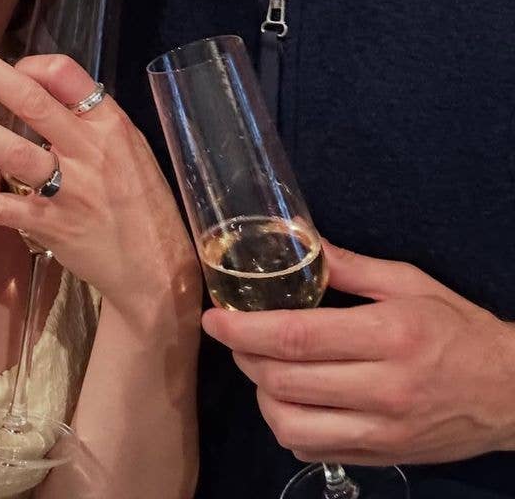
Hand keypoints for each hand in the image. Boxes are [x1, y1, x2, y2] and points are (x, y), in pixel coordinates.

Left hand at [0, 33, 198, 328]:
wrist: (157, 268)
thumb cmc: (142, 200)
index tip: (10, 66)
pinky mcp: (50, 227)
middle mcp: (88, 151)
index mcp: (109, 124)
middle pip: (32, 102)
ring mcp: (68, 190)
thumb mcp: (129, 147)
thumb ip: (88, 120)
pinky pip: (2, 209)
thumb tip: (40, 87)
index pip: (67, 75)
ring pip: (12, 150)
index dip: (30, 64)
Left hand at [202, 242, 514, 464]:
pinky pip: (312, 450)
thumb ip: (350, 267)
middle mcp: (383, 389)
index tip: (215, 317)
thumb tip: (301, 243)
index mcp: (389, 336)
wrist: (509, 393)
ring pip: (290, 425)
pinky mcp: (381, 456)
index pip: (296, 337)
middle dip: (244, 356)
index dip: (245, 329)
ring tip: (258, 366)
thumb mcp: (409, 283)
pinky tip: (287, 399)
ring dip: (260, 395)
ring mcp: (382, 431)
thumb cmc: (457, 329)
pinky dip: (285, 426)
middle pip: (284, 382)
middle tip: (233, 333)